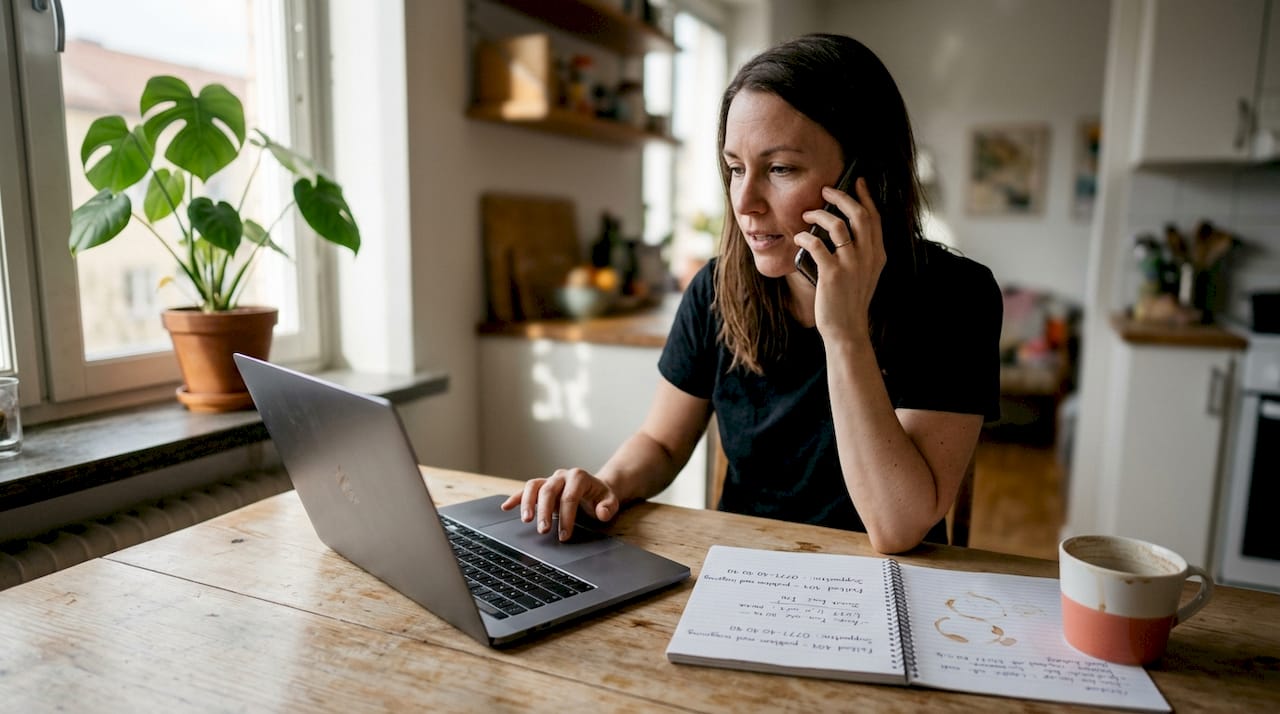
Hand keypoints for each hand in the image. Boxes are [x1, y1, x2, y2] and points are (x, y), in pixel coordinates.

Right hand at [500, 467, 620, 540]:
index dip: (566, 517)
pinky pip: (526, 489)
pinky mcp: (542, 486)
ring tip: (526, 520)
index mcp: (579, 477)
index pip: (569, 497)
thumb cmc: (601, 496)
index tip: (564, 535)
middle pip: (549, 490)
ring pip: (534, 486)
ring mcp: (550, 480)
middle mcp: (562, 476)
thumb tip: (601, 513)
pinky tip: (506, 507)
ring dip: (527, 502)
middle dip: (545, 511)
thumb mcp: (611, 501)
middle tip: (543, 531)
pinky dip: (515, 497)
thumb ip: (608, 507)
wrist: (595, 488)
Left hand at [794, 177, 885, 340]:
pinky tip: (799, 237)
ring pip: (838, 225)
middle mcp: (868, 256)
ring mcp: (851, 264)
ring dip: (819, 214)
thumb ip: (861, 252)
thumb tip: (842, 226)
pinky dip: (805, 236)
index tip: (857, 182)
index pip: (874, 217)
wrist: (847, 330)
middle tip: (825, 190)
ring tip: (807, 214)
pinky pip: (817, 245)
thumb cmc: (850, 301)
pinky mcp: (832, 274)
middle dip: (841, 197)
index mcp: (878, 254)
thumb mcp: (864, 274)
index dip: (865, 196)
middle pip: (858, 214)